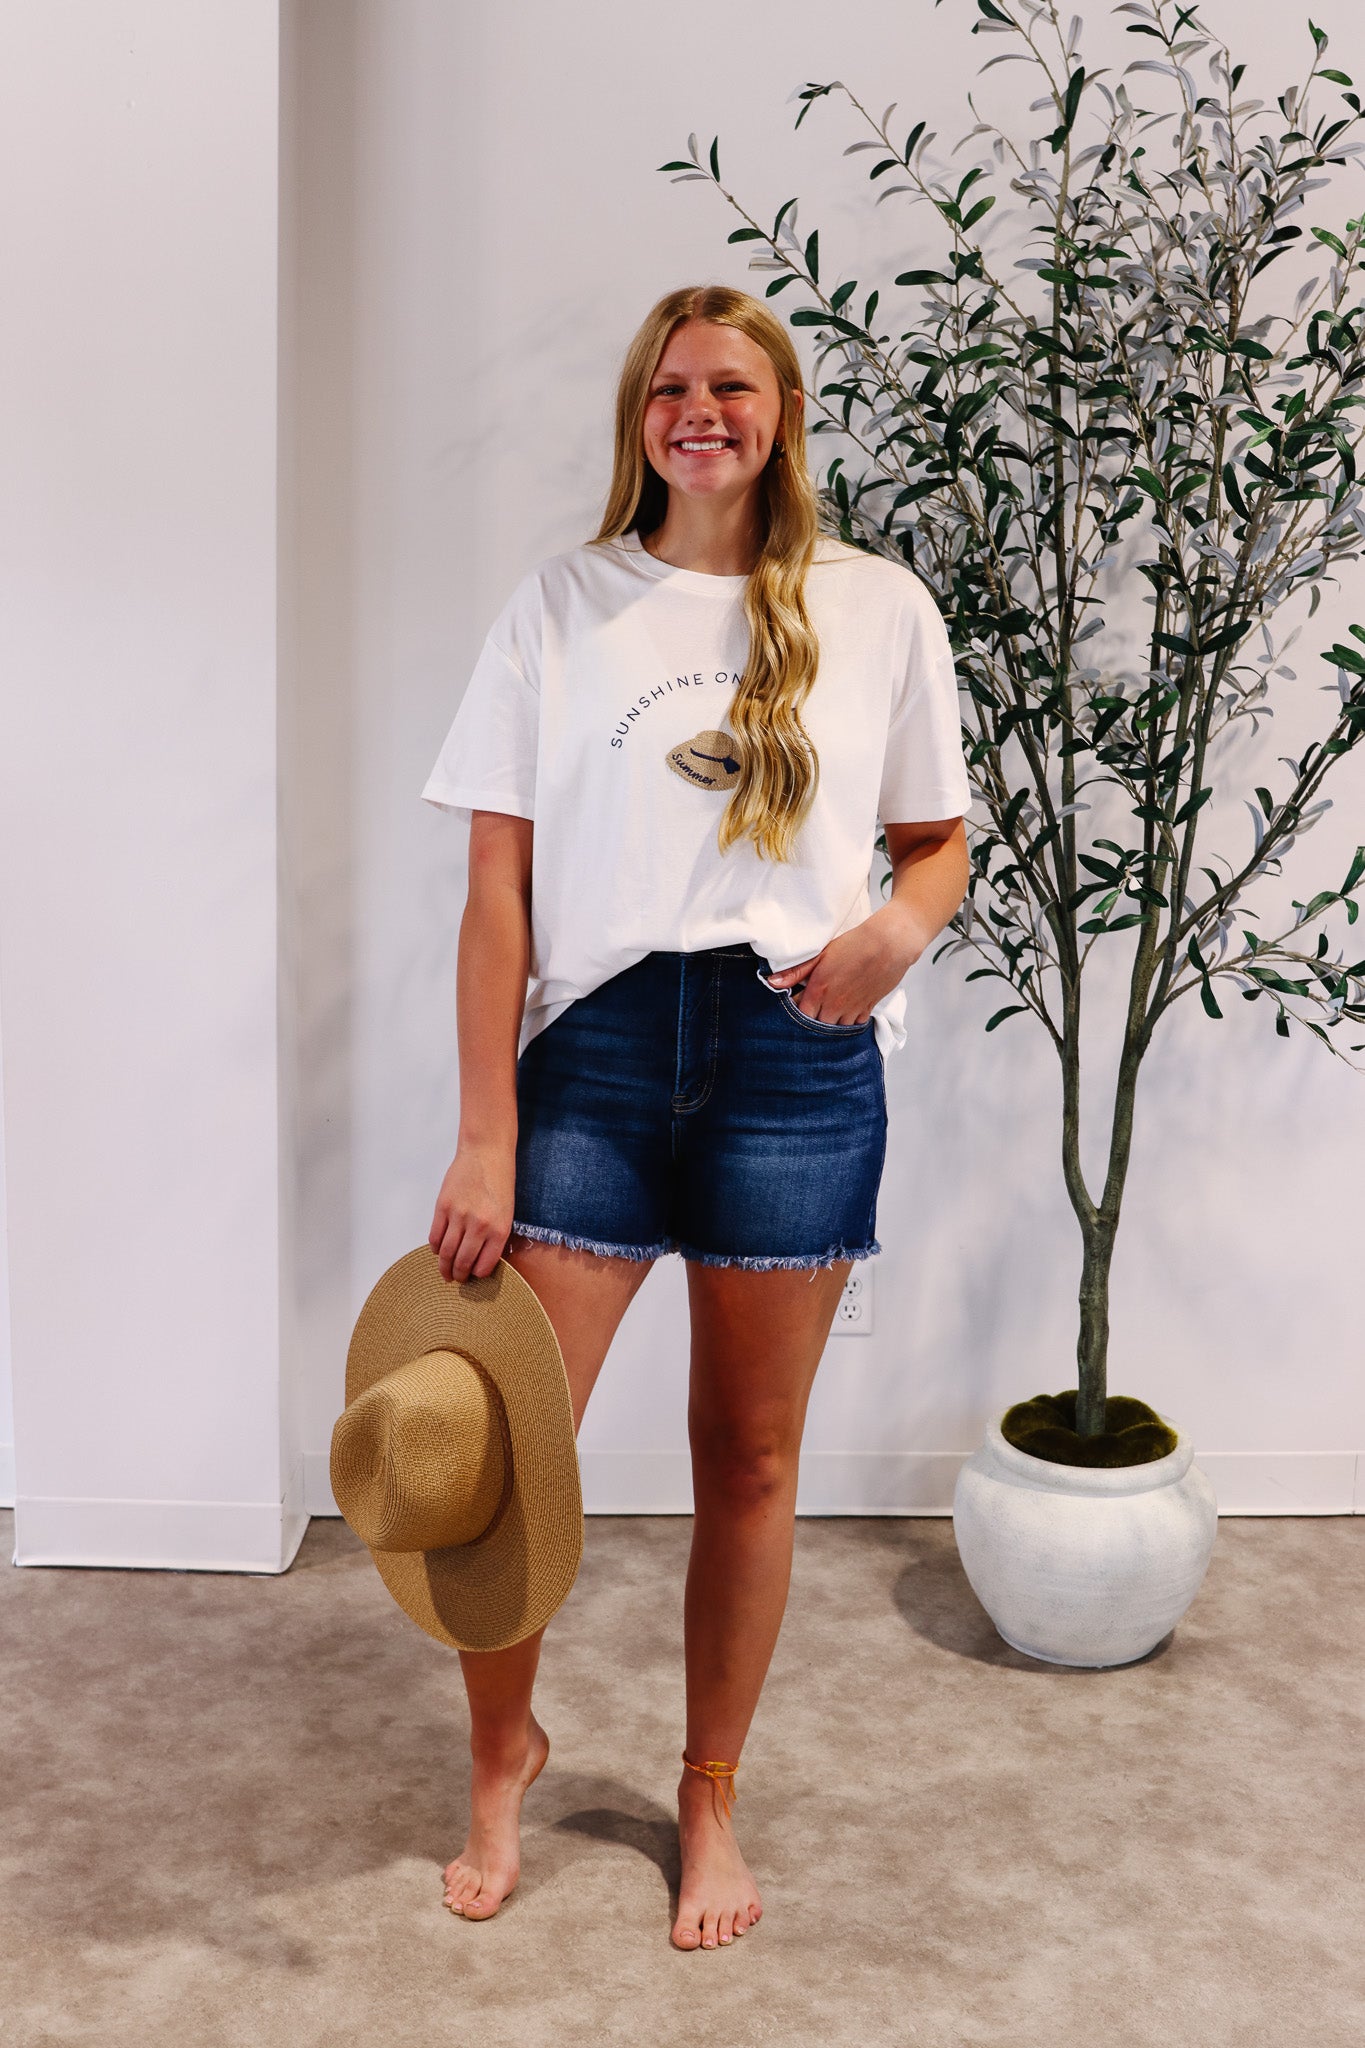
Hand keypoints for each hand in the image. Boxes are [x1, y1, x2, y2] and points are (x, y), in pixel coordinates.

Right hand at [429, 1139, 516, 1281]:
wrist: (487, 1153)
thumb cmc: (500, 1182)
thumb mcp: (507, 1212)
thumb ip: (494, 1236)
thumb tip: (480, 1260)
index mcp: (499, 1230)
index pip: (484, 1266)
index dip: (477, 1275)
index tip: (473, 1277)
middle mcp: (479, 1226)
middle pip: (463, 1262)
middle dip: (459, 1275)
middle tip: (456, 1279)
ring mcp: (459, 1216)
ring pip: (446, 1252)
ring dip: (444, 1266)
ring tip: (445, 1272)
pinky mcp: (443, 1206)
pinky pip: (435, 1236)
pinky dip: (435, 1247)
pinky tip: (438, 1251)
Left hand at [764, 903, 927, 1025]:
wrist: (889, 944)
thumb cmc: (854, 945)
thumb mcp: (821, 954)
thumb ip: (796, 971)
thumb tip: (771, 981)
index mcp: (819, 991)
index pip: (799, 1015)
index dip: (793, 1014)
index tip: (793, 1008)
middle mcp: (834, 1005)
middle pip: (816, 1027)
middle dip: (811, 1023)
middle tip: (810, 1012)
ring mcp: (852, 1009)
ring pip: (835, 1029)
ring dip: (829, 1024)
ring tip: (827, 1013)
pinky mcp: (868, 1008)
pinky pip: (854, 1025)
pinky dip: (848, 1022)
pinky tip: (844, 1012)